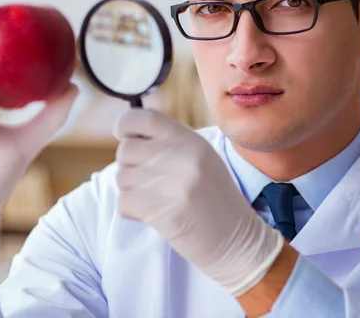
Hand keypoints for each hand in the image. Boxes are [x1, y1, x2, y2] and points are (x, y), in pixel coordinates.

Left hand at [114, 109, 283, 295]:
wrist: (238, 241)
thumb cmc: (215, 200)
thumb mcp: (201, 159)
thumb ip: (170, 143)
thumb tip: (128, 136)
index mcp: (191, 140)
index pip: (145, 117)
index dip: (125, 124)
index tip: (121, 135)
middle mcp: (182, 156)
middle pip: (126, 150)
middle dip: (130, 167)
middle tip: (150, 183)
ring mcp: (172, 182)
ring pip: (122, 177)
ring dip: (132, 191)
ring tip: (159, 200)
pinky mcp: (162, 210)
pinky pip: (124, 202)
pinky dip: (132, 212)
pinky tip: (155, 215)